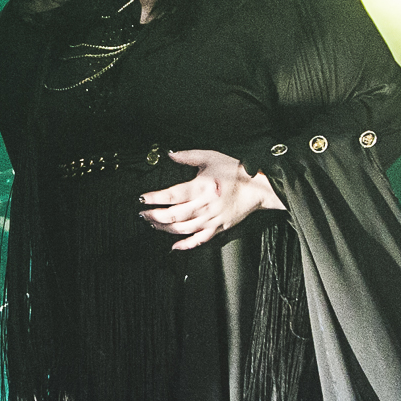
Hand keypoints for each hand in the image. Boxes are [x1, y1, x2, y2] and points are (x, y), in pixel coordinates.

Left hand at [139, 148, 284, 250]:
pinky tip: (174, 246)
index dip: (155, 198)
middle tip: (142, 214)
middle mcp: (205, 205)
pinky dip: (186, 245)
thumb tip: (170, 154)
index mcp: (202, 187)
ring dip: (165, 228)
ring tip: (152, 224)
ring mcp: (212, 219)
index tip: (142, 199)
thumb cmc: (235, 171)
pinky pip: (200, 240)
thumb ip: (189, 156)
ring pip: (183, 228)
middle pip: (174, 215)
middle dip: (155, 216)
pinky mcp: (218, 228)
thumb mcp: (211, 157)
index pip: (172, 195)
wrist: (258, 187)